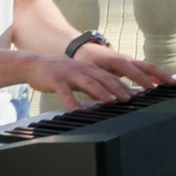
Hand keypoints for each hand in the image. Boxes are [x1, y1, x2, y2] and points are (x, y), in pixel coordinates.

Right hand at [24, 49, 166, 110]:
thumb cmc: (61, 74)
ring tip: (111, 101)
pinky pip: (65, 92)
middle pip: (105, 79)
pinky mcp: (56, 80)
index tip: (140, 91)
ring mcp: (70, 74)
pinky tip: (76, 110)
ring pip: (88, 83)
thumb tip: (113, 96)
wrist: (35, 64)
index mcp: (92, 69)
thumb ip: (96, 85)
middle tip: (132, 98)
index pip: (114, 76)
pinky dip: (71, 101)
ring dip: (100, 92)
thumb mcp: (81, 76)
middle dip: (120, 88)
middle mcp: (84, 69)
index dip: (128, 83)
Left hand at [77, 44, 171, 90]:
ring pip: (149, 67)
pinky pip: (145, 69)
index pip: (134, 71)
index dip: (144, 80)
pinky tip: (162, 83)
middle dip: (162, 75)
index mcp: (117, 61)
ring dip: (162, 75)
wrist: (84, 48)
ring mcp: (130, 61)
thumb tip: (107, 99)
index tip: (153, 89)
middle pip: (149, 66)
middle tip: (175, 84)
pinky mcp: (130, 64)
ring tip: (174, 84)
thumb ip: (99, 85)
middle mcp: (127, 60)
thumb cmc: (86, 61)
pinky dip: (155, 75)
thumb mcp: (90, 73)